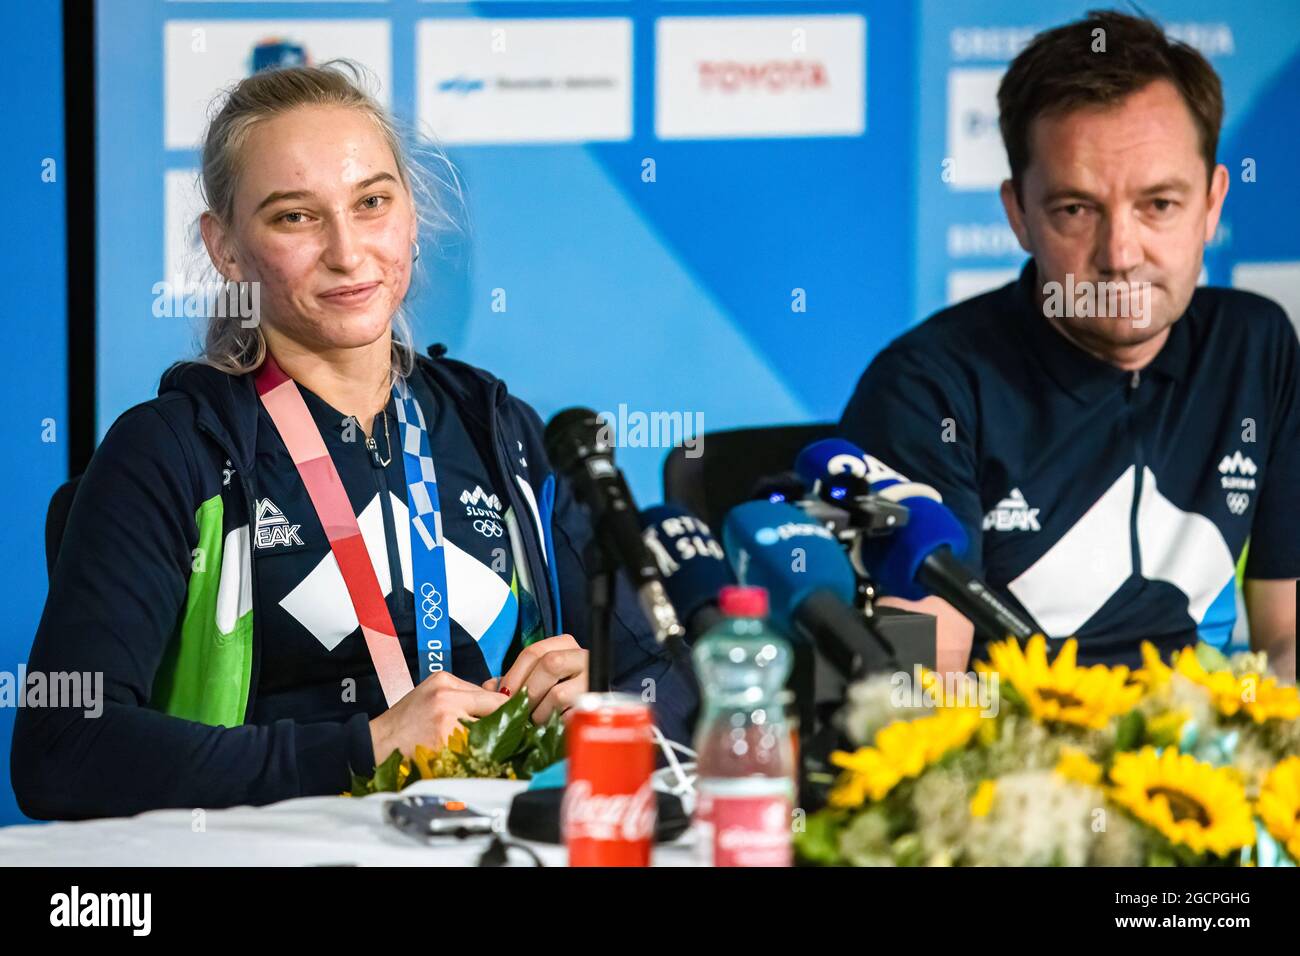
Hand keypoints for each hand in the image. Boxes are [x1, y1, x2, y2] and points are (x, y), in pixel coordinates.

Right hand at [369, 671, 506, 761]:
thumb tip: (502, 698)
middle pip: (495, 710)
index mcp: (445, 681)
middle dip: (501, 726)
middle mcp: (447, 696)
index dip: (505, 711)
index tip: (511, 722)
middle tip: (503, 739)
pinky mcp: (444, 742)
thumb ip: (465, 696)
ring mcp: (446, 719)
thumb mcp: (433, 697)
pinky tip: (467, 761)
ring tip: (480, 751)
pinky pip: (474, 750)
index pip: (494, 695)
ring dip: (489, 743)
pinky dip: (475, 757)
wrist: (376, 745)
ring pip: (488, 732)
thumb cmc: (406, 724)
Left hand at [483, 634, 587, 723]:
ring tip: (536, 720)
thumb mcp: (537, 678)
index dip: (514, 675)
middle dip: (529, 692)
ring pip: (559, 693)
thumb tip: (490, 687)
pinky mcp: (596, 705)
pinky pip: (570, 716)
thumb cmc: (560, 690)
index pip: (534, 652)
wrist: (595, 708)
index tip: (504, 695)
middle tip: (520, 710)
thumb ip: (515, 679)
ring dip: (540, 712)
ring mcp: (592, 680)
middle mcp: (582, 657)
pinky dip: (555, 724)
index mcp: (565, 644)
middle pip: (550, 665)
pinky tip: (551, 726)